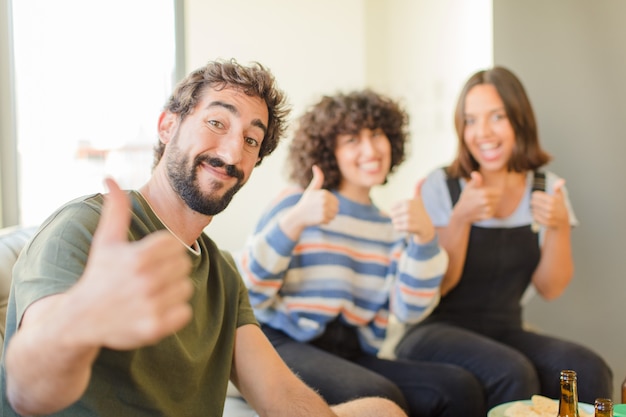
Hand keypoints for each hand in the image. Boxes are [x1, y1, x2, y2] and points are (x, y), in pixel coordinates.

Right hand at [72, 178, 193, 349]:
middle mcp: (145, 280)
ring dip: (173, 290)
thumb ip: (116, 210)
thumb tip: (110, 178)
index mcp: (138, 256)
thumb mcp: (105, 241)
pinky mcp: (155, 327)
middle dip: (169, 269)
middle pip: (184, 265)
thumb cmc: (99, 275)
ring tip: (151, 293)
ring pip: (186, 287)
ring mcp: (151, 305)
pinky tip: (155, 309)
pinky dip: (175, 312)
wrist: (80, 319)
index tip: (148, 258)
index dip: (164, 250)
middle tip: (149, 277)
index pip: (176, 244)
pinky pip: (185, 312)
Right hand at [291, 165, 338, 227]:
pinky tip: (316, 219)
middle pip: (336, 208)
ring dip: (328, 217)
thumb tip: (315, 166)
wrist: (298, 216)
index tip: (319, 204)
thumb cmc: (306, 202)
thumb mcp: (311, 189)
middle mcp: (324, 201)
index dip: (329, 204)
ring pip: (334, 215)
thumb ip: (317, 179)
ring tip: (318, 214)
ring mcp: (323, 209)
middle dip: (330, 211)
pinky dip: (325, 222)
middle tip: (319, 211)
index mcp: (323, 193)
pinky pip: (330, 221)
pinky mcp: (322, 218)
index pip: (336, 201)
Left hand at [390, 179, 434, 242]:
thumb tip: (424, 177)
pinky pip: (397, 227)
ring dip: (399, 223)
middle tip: (407, 218)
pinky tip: (408, 228)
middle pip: (392, 215)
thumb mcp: (418, 199)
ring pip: (394, 221)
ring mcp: (410, 218)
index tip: (406, 211)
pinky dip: (400, 229)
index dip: (397, 211)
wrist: (426, 227)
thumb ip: (418, 188)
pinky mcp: (410, 227)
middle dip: (397, 218)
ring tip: (408, 223)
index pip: (392, 208)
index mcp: (407, 201)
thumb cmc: (420, 212)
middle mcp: (408, 209)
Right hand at [454, 171, 501, 222]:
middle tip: (484, 200)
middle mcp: (486, 201)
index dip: (495, 192)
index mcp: (483, 192)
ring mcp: (487, 209)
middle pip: (498, 198)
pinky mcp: (487, 216)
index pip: (498, 192)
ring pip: (496, 205)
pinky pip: (493, 212)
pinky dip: (489, 211)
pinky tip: (482, 211)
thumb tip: (475, 173)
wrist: (461, 214)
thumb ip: (475, 180)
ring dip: (492, 205)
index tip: (489, 193)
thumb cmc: (465, 199)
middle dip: (493, 198)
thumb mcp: (468, 188)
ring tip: (482, 205)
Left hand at [531, 178, 568, 229]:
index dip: (535, 195)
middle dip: (534, 202)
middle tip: (539, 204)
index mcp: (552, 200)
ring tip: (541, 209)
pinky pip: (534, 217)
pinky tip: (541, 215)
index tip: (538, 197)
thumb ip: (558, 188)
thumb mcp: (560, 196)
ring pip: (533, 210)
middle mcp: (550, 208)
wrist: (562, 222)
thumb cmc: (559, 207)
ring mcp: (548, 216)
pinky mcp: (545, 223)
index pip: (535, 195)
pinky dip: (536, 216)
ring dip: (535, 209)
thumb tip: (562, 180)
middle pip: (533, 202)